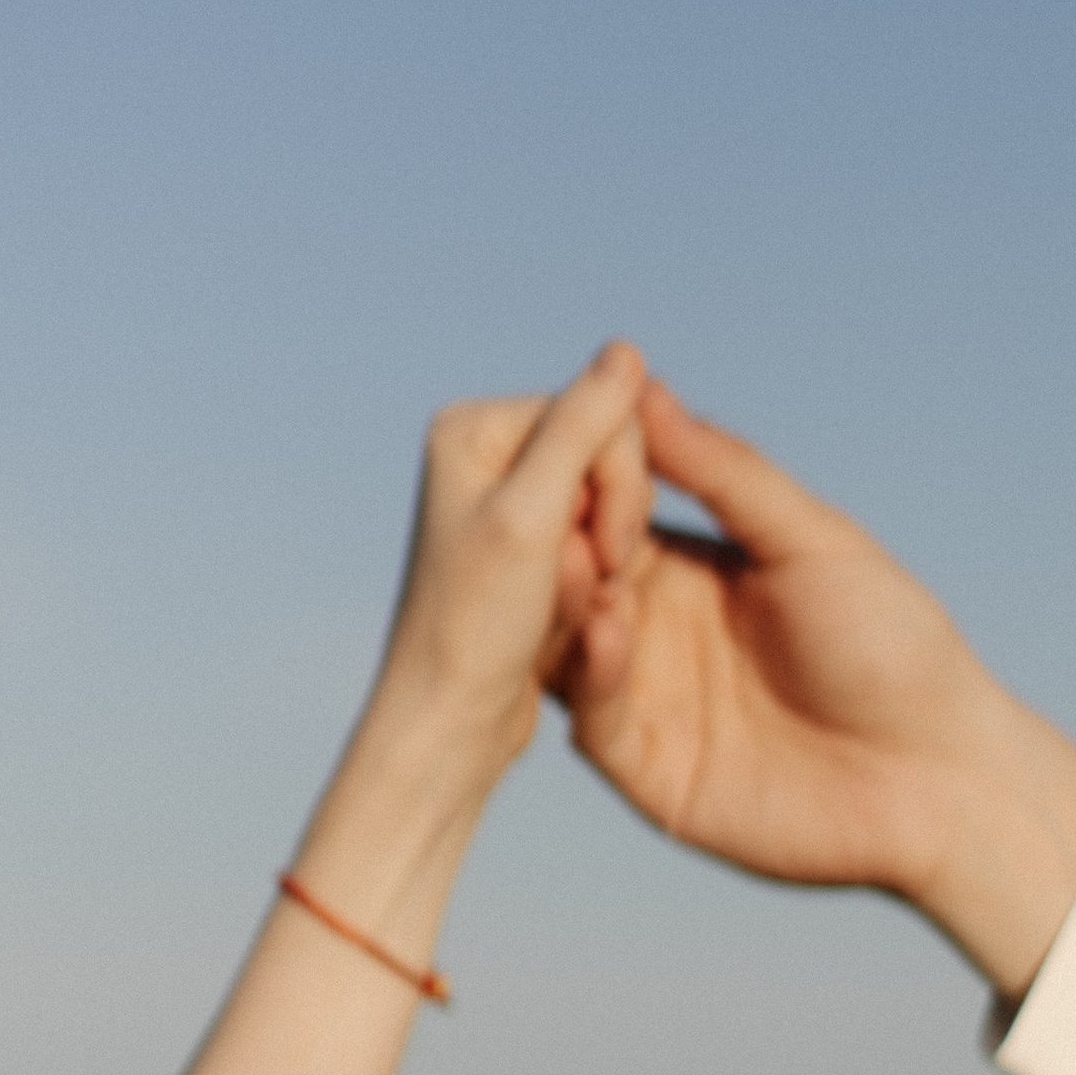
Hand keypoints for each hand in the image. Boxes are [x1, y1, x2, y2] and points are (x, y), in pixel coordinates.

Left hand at [370, 342, 653, 793]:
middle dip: (612, 524)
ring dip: (601, 565)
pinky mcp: (529, 554)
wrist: (449, 726)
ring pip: (612, 508)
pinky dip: (591, 589)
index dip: (619, 483)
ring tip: (558, 609)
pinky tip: (556, 624)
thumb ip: (581, 428)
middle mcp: (485, 455)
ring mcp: (507, 505)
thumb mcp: (534, 518)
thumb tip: (626, 349)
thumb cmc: (475, 626)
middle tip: (583, 582)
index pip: (597, 413)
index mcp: (472, 428)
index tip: (601, 553)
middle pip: (609, 456)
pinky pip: (598, 550)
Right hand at [553, 382, 1075, 998]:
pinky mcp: (649, 773)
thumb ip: (725, 473)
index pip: (604, 516)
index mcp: (689, 570)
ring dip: (563, 607)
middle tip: (547, 512)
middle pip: (571, 582)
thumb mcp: (810, 540)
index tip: (570, 448)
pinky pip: (594, 721)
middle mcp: (656, 632)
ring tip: (578, 569)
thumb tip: (642, 387)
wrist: (937, 775)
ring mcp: (648, 702)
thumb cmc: (893, 644)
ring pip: (565, 648)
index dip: (582, 485)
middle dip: (555, 547)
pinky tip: (610, 632)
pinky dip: (590, 674)